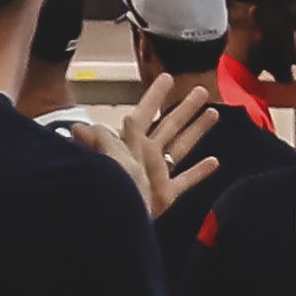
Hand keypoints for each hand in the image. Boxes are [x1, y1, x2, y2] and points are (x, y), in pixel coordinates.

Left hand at [112, 80, 224, 219]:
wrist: (116, 218)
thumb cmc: (110, 187)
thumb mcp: (106, 159)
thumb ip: (99, 143)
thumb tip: (80, 127)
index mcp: (131, 143)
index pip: (144, 113)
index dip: (154, 96)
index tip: (167, 77)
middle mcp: (147, 155)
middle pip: (170, 125)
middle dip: (185, 108)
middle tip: (201, 90)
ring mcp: (158, 174)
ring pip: (182, 146)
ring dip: (197, 130)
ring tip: (213, 113)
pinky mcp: (166, 194)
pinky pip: (186, 180)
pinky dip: (199, 172)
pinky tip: (214, 161)